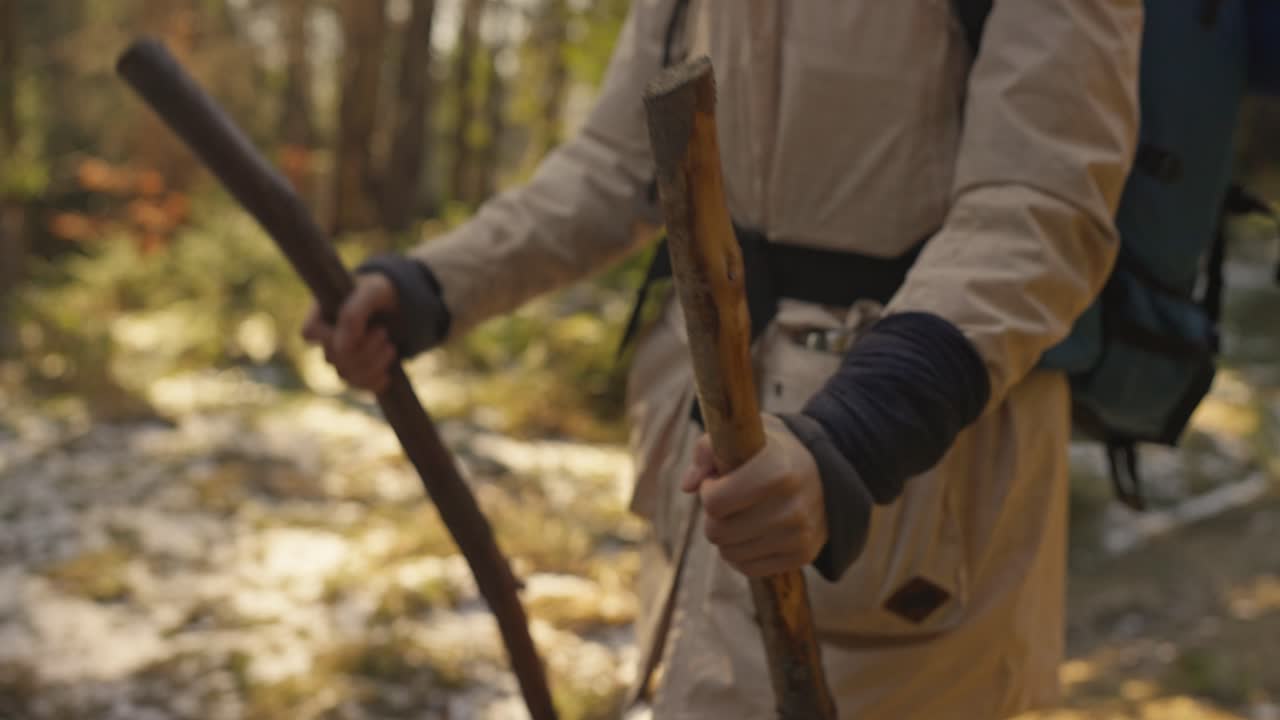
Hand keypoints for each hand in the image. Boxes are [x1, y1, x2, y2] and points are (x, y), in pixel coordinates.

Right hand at [302, 272, 399, 392]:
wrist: (401, 304)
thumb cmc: (382, 291)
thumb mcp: (373, 292)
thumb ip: (353, 313)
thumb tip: (341, 348)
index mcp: (322, 312)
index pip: (308, 333)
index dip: (330, 337)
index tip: (361, 327)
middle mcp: (327, 336)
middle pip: (332, 358)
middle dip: (363, 348)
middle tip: (383, 332)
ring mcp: (340, 355)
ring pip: (345, 375)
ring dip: (373, 364)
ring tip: (391, 347)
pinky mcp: (357, 370)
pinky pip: (358, 386)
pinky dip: (375, 382)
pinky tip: (388, 373)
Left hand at [681, 414, 827, 577]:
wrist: (825, 473)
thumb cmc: (771, 451)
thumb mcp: (742, 434)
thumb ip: (706, 450)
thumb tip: (687, 486)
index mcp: (777, 470)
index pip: (716, 502)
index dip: (708, 490)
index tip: (718, 479)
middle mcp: (792, 506)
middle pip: (717, 531)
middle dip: (714, 516)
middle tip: (727, 500)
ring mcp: (799, 535)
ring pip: (729, 554)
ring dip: (726, 536)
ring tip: (741, 514)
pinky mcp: (803, 555)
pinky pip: (748, 568)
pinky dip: (741, 553)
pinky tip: (750, 532)